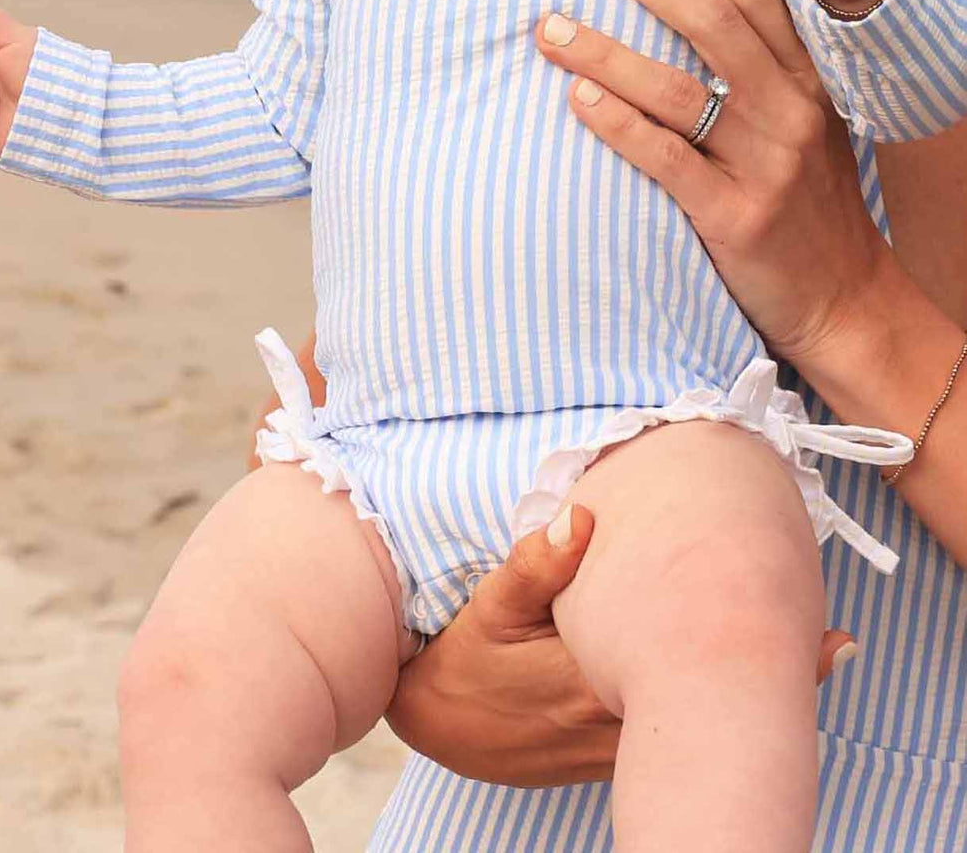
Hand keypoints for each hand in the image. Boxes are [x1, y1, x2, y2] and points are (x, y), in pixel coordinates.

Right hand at [387, 503, 855, 786]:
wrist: (442, 726)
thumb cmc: (468, 657)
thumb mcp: (493, 605)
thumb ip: (538, 562)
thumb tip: (582, 518)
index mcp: (591, 676)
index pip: (685, 665)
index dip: (752, 648)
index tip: (816, 631)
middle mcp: (614, 721)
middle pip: (706, 704)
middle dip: (768, 674)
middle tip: (833, 644)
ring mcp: (615, 747)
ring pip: (696, 725)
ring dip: (741, 693)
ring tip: (809, 655)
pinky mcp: (611, 756)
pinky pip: (672, 734)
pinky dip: (706, 710)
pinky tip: (730, 683)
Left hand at [535, 0, 890, 367]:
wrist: (844, 300)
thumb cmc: (804, 202)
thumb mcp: (803, 123)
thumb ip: (762, 68)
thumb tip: (688, 4)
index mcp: (808, 79)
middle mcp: (790, 111)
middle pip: (712, 23)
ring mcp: (764, 164)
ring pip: (676, 88)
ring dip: (605, 50)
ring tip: (550, 27)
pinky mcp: (736, 216)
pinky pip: (666, 158)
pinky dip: (617, 123)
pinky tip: (576, 97)